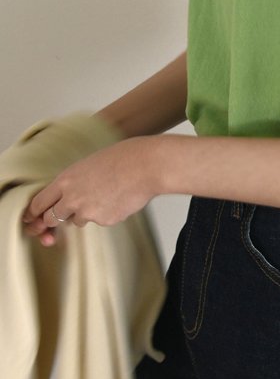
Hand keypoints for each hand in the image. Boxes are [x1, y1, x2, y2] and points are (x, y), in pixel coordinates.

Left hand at [21, 136, 158, 246]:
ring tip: (105, 195)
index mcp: (66, 180)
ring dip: (85, 213)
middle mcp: (73, 199)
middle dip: (56, 218)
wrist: (147, 166)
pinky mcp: (105, 221)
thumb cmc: (123, 158)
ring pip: (78, 220)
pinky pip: (100, 221)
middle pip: (52, 218)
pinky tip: (119, 198)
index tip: (33, 218)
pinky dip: (107, 213)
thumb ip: (74, 181)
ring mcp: (88, 212)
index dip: (34, 213)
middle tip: (64, 215)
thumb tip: (68, 196)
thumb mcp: (89, 164)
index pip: (39, 203)